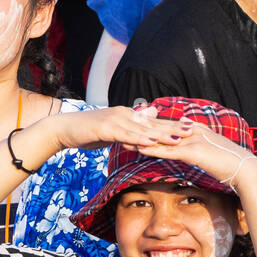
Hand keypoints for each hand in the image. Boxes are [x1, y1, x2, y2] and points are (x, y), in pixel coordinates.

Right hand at [50, 105, 188, 151]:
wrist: (63, 129)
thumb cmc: (87, 132)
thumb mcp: (111, 130)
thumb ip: (129, 129)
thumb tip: (145, 121)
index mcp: (127, 116)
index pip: (153, 122)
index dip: (171, 125)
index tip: (190, 128)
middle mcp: (124, 114)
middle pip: (152, 123)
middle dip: (173, 127)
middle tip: (193, 130)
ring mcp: (115, 120)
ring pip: (142, 128)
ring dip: (160, 134)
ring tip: (178, 138)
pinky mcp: (105, 127)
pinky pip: (125, 134)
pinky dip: (138, 138)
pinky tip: (151, 142)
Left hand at [134, 121, 256, 186]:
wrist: (244, 168)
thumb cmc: (230, 162)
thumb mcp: (211, 148)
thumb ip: (198, 138)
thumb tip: (184, 128)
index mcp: (195, 131)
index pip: (168, 129)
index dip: (151, 128)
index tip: (134, 128)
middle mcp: (192, 133)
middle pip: (161, 132)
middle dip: (142, 132)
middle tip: (122, 130)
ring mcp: (192, 141)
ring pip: (162, 140)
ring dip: (142, 141)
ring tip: (124, 140)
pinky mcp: (193, 152)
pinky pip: (169, 151)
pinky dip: (154, 150)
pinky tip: (141, 149)